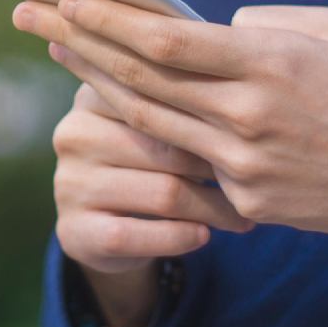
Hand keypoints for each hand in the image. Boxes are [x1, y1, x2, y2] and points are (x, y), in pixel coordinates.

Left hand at [13, 0, 327, 285]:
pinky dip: (143, 130)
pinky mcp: (245, 202)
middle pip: (139, 78)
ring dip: (95, 83)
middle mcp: (246, 116)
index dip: (108, 18)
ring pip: (147, 120)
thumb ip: (265, 23)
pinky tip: (113, 106)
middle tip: (32, 14)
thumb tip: (210, 28)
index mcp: (270, 64)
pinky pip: (182, 160)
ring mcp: (241, 166)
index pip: (165, 40)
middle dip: (77, 41)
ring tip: (59, 50)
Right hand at [46, 83, 252, 326]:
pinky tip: (203, 236)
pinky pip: (135, 234)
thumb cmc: (149, 160)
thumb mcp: (159, 123)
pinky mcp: (73, 229)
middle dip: (219, 168)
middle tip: (258, 180)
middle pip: (167, 148)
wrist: (106, 226)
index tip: (255, 132)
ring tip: (243, 216)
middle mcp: (74, 133)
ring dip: (212, 209)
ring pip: (161, 194)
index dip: (211, 119)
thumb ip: (186, 98)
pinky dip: (177, 238)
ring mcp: (68, 182)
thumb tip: (250, 89)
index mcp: (95, 93)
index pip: (161, 97)